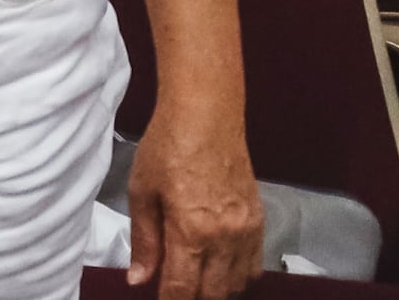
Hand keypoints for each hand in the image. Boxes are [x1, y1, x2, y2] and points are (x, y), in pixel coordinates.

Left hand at [128, 117, 266, 299]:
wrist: (207, 117)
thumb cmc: (167, 148)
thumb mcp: (142, 193)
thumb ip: (144, 241)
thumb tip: (139, 279)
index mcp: (191, 231)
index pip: (183, 289)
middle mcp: (225, 238)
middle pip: (213, 293)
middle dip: (192, 298)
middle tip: (174, 290)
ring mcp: (246, 231)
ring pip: (237, 284)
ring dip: (215, 290)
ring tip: (194, 282)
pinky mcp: (259, 222)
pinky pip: (254, 265)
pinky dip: (237, 275)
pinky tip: (219, 269)